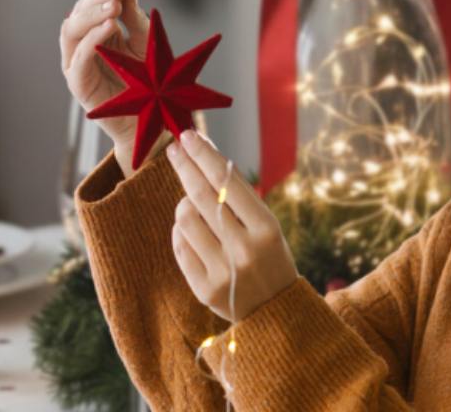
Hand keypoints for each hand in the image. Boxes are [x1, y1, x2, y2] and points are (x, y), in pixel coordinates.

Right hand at [60, 0, 150, 169]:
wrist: (150, 120)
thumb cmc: (149, 80)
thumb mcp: (146, 41)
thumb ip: (135, 19)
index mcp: (99, 26)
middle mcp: (83, 40)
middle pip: (80, 8)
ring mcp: (77, 60)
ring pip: (71, 29)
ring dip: (92, 14)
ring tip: (114, 7)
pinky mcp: (78, 82)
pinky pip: (78, 58)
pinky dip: (92, 39)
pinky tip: (109, 27)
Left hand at [167, 129, 298, 323]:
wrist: (276, 313)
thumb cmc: (270, 257)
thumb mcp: (267, 226)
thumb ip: (238, 199)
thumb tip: (202, 158)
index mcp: (267, 228)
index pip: (226, 182)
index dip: (204, 156)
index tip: (188, 136)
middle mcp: (245, 249)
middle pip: (201, 196)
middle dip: (184, 166)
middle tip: (174, 148)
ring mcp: (223, 271)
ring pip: (185, 219)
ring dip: (183, 204)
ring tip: (193, 206)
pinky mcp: (204, 289)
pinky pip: (180, 246)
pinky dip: (181, 231)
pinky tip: (191, 230)